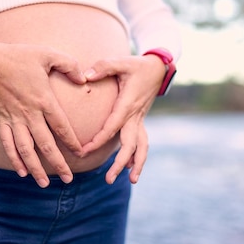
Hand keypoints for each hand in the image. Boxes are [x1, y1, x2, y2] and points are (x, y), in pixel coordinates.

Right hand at [0, 42, 86, 187]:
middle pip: (45, 144)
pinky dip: (14, 159)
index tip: (82, 154)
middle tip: (68, 179)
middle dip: (57, 164)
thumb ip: (69, 65)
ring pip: (25, 150)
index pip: (61, 126)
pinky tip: (22, 172)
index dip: (72, 142)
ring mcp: (13, 118)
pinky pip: (7, 144)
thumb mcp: (48, 54)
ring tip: (44, 184)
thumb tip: (83, 78)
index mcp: (43, 99)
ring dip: (35, 168)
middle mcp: (29, 113)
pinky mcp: (1, 119)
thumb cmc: (18, 56)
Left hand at [82, 55, 164, 183]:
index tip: (85, 150)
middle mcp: (135, 116)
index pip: (112, 126)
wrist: (157, 68)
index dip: (99, 139)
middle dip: (120, 163)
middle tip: (109, 180)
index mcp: (128, 104)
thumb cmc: (136, 65)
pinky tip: (130, 167)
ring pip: (141, 147)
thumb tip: (85, 76)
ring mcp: (140, 120)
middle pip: (130, 145)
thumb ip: (103, 67)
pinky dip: (137, 155)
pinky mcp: (141, 121)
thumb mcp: (120, 62)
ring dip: (137, 164)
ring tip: (132, 180)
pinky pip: (141, 142)